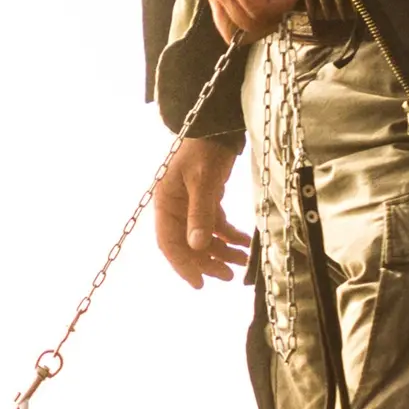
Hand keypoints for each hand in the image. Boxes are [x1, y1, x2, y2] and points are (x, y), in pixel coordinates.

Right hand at [153, 135, 250, 286]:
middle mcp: (174, 206)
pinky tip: (243, 243)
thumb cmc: (204, 149)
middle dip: (207, 262)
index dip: (183, 265)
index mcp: (165, 203)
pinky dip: (229, 235)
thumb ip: (200, 214)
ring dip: (221, 251)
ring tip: (241, 262)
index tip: (199, 283)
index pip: (169, 242)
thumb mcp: (203, 181)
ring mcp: (189, 203)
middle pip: (187, 244)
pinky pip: (215, 224)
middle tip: (228, 276)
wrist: (217, 124)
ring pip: (203, 237)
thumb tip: (197, 246)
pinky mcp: (206, 198)